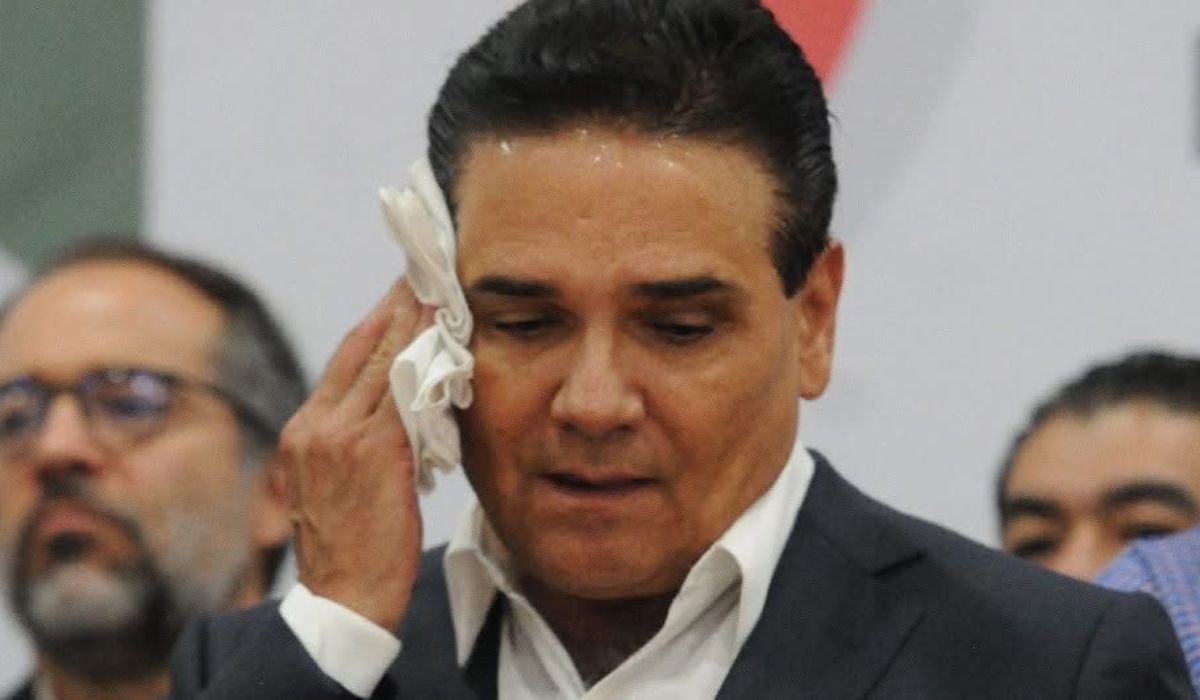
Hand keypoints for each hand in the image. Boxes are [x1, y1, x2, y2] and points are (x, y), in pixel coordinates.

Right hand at [280, 281, 433, 629]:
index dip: (376, 321)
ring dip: (412, 320)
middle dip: (394, 305)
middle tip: (423, 270)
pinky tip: (444, 332)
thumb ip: (358, 441)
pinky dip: (421, 356)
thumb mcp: (337, 487)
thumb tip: (398, 408)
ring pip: (382, 360)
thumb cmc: (350, 550)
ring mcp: (340, 436)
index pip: (343, 360)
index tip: (400, 291)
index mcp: (305, 431)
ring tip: (438, 287)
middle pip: (360, 347)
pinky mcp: (372, 451)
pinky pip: (401, 390)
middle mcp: (315, 425)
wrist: (343, 601)